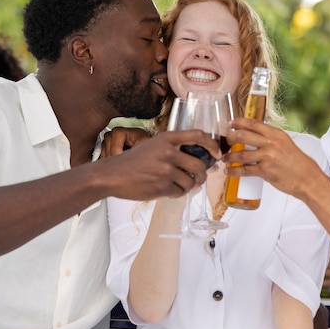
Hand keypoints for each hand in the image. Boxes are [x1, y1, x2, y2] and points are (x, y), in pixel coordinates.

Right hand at [105, 129, 220, 200]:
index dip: (212, 144)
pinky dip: (178, 193)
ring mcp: (165, 170)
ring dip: (189, 186)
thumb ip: (173, 148)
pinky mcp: (161, 186)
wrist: (112, 175)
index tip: (217, 154)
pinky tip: (169, 190)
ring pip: (191, 181)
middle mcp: (168, 152)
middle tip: (200, 178)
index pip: (198, 135)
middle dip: (203, 175)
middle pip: (199, 165)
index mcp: (167, 139)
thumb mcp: (153, 146)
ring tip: (179, 185)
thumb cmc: (133, 161)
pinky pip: (180, 192)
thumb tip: (198, 160)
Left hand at [222, 118, 323, 198]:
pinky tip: (230, 171)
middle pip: (243, 135)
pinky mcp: (265, 171)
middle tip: (227, 142)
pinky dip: (234, 171)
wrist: (307, 179)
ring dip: (229, 156)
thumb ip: (272, 139)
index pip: (253, 123)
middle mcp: (271, 143)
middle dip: (230, 138)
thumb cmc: (298, 163)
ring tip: (225, 158)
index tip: (231, 124)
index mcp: (277, 134)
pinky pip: (244, 170)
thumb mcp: (286, 144)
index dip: (239, 122)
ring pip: (240, 154)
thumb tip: (256, 136)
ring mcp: (267, 157)